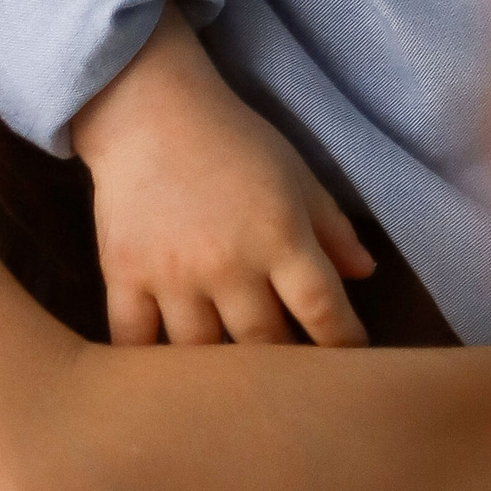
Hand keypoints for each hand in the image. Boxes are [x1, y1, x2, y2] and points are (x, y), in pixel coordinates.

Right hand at [69, 6, 377, 347]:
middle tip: (292, 377)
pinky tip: (161, 379)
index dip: (342, 343)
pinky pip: (133, 340)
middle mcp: (229, 262)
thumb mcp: (296, 174)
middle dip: (284, 365)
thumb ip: (332, 227)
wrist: (148, 109)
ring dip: (221, 372)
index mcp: (279, 235)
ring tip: (232, 382)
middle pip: (265, 342)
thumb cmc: (233, 139)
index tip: (347, 362)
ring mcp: (173, 274)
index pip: (322, 310)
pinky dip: (147, 366)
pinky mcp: (124, 274)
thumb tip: (366, 274)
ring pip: (203, 354)